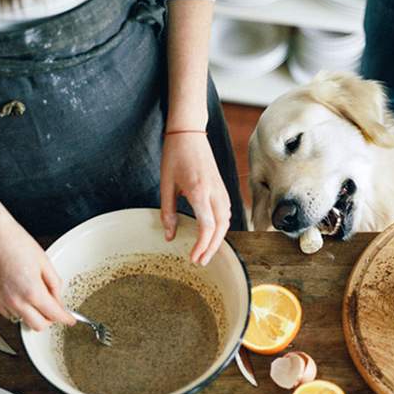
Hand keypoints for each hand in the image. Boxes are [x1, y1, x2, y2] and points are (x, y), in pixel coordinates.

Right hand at [0, 220, 74, 330]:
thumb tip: (58, 298)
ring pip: (22, 321)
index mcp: (32, 292)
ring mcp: (2, 300)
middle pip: (38, 326)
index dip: (65, 318)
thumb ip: (54, 284)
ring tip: (36, 298)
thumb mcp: (45, 263)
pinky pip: (8, 313)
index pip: (54, 315)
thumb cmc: (16, 244)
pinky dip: (18, 310)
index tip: (69, 319)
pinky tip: (22, 297)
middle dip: (49, 320)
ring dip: (32, 315)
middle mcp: (16, 301)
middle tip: (54, 309)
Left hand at [160, 133, 230, 265]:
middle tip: (201, 261)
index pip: (208, 227)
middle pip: (221, 228)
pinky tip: (212, 232)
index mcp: (200, 192)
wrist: (189, 132)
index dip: (202, 246)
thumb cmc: (175, 155)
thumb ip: (168, 212)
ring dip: (218, 238)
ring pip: (226, 221)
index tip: (193, 258)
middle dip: (212, 248)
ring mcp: (221, 189)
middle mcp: (215, 192)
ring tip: (206, 251)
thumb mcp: (166, 184)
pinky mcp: (222, 187)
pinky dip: (221, 226)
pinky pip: (226, 212)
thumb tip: (169, 235)